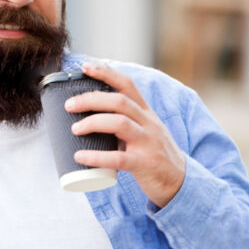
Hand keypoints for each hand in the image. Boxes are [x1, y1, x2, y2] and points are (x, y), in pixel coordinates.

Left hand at [66, 61, 185, 207]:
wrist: (180, 181)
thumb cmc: (154, 153)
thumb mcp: (145, 130)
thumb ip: (124, 119)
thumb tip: (88, 114)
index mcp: (146, 112)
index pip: (127, 84)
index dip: (106, 72)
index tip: (85, 67)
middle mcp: (148, 123)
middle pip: (120, 102)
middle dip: (92, 99)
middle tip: (69, 105)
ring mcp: (148, 143)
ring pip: (120, 124)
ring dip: (93, 123)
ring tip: (74, 129)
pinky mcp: (145, 164)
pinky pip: (119, 158)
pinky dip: (97, 156)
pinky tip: (80, 157)